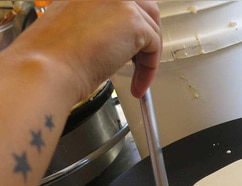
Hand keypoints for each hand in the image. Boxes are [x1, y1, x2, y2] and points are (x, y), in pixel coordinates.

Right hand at [15, 1, 160, 101]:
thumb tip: (120, 35)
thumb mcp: (79, 27)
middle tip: (139, 62)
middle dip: (146, 38)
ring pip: (152, 28)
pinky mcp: (134, 21)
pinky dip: (149, 68)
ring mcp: (121, 0)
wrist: (48, 67)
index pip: (126, 4)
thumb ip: (102, 23)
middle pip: (145, 10)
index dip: (130, 28)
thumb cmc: (54, 56)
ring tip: (137, 76)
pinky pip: (155, 46)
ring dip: (148, 56)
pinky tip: (138, 83)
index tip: (130, 49)